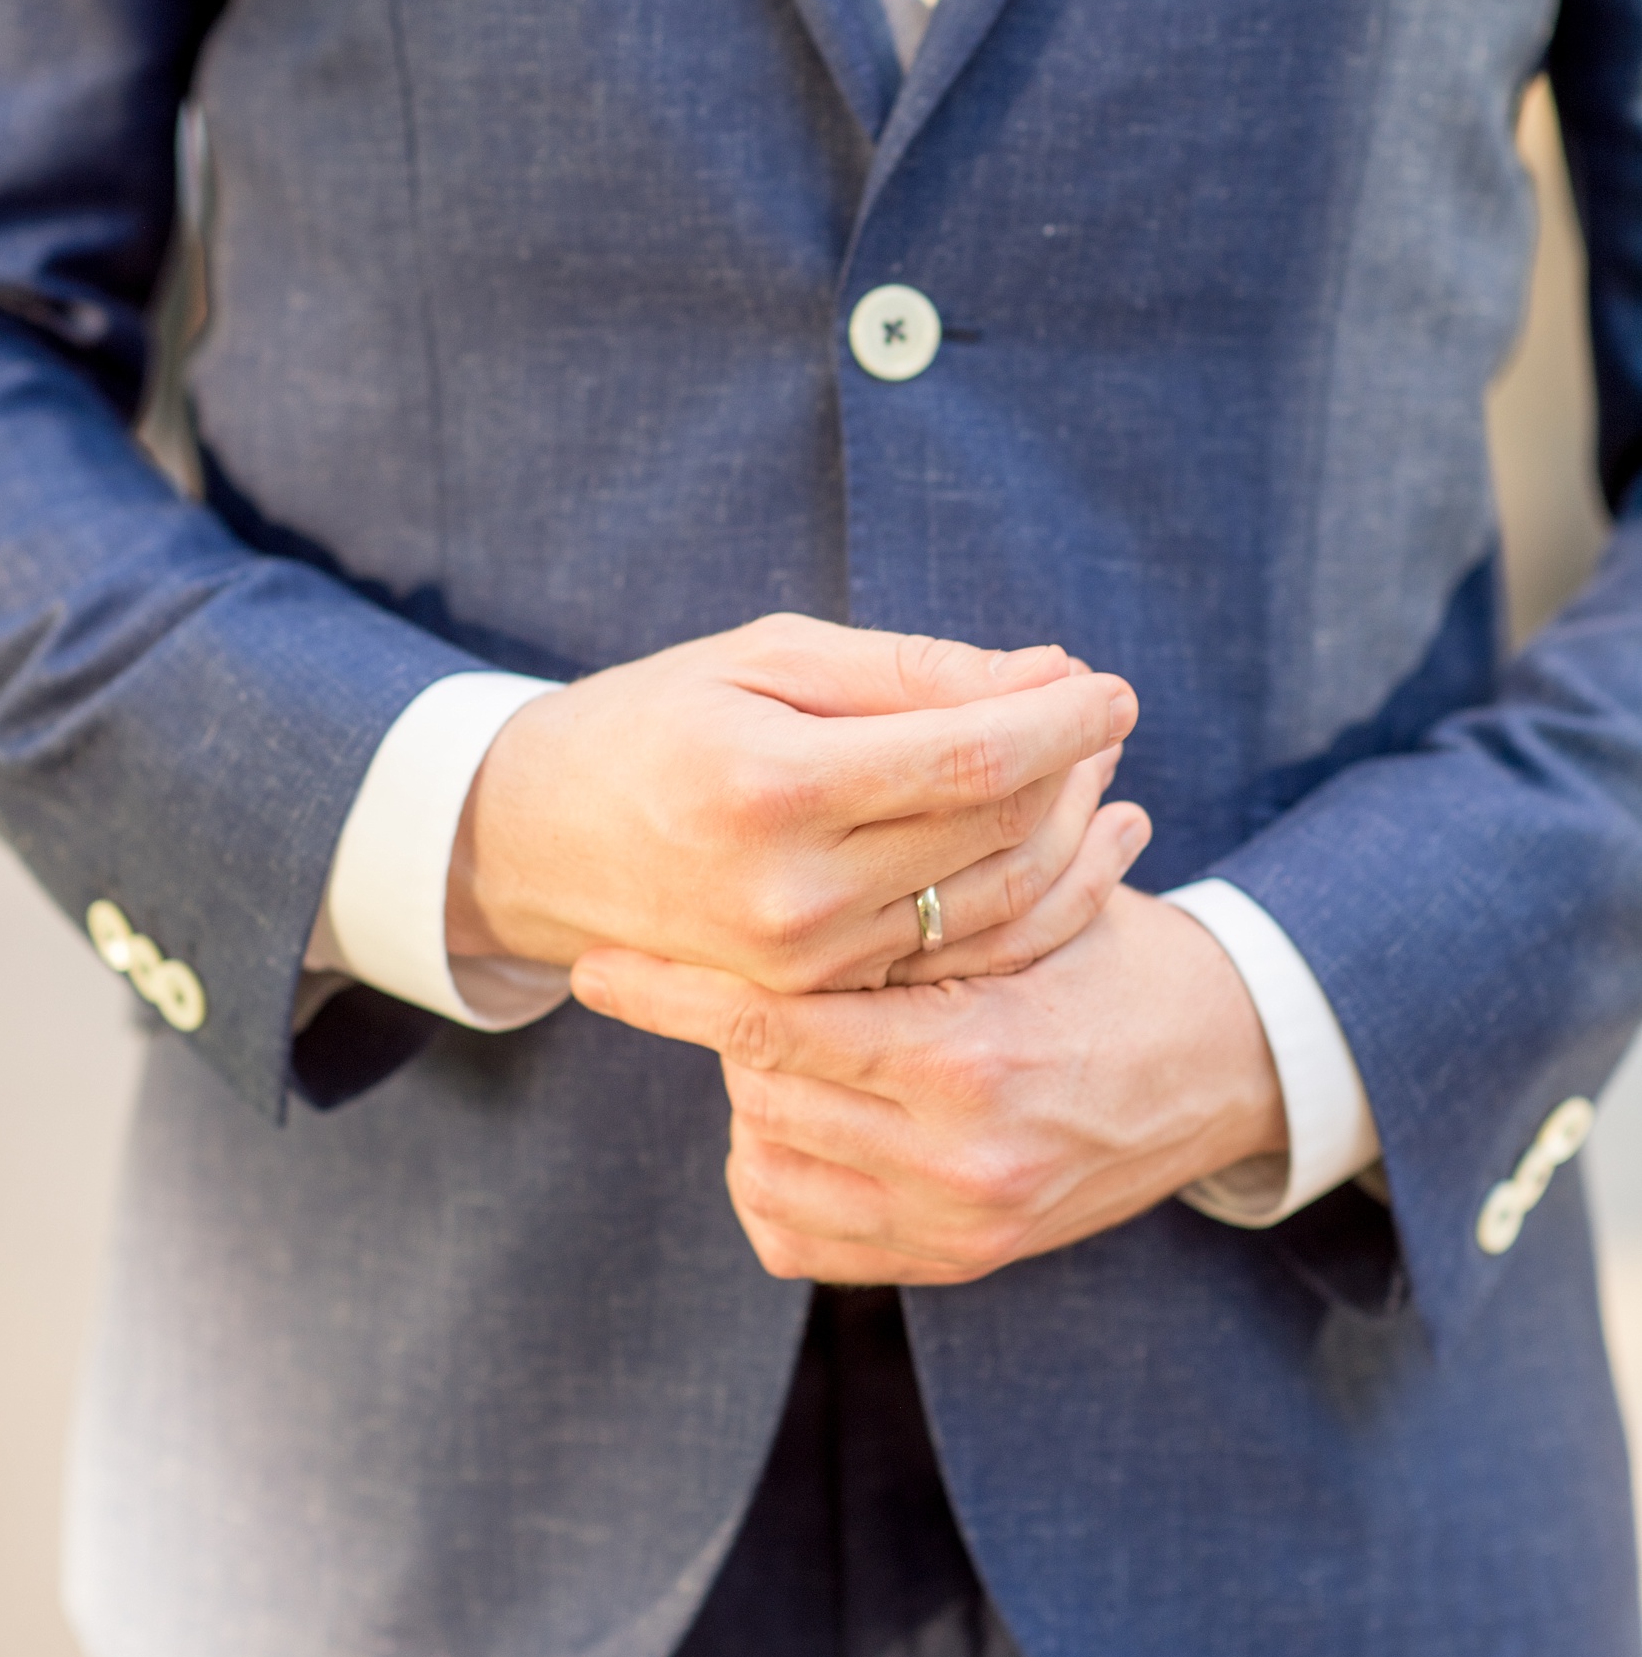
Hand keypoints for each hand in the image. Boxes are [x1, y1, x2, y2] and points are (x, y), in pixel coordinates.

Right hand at [446, 614, 1135, 993]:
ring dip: (1066, 833)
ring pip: (996, 901)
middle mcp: (794, 891)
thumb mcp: (763, 658)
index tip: (1112, 683)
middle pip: (996, 831)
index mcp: (774, 785)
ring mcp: (809, 962)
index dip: (1060, 718)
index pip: (970, 755)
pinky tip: (1065, 846)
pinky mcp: (820, 998)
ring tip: (1095, 770)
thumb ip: (907, 671)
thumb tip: (1046, 672)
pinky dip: (1028, 897)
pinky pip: (958, 951)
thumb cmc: (657, 719)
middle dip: (1073, 767)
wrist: (545, 843)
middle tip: (1101, 713)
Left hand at [569, 885, 1289, 1284]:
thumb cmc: (1115, 952)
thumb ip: (914, 893)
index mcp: (969, 1057)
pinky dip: (777, 1173)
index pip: (774, 1026)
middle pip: (758, 1091)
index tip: (596, 965)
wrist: (1227, 1062)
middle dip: (740, 1023)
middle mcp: (958, 1161)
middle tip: (751, 971)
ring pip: (763, 1163)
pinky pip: (798, 1236)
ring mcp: (959, 1227)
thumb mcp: (1030, 899)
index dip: (673, 991)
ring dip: (757, 1096)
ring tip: (797, 1041)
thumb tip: (775, 846)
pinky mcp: (958, 1262)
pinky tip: (808, 1116)